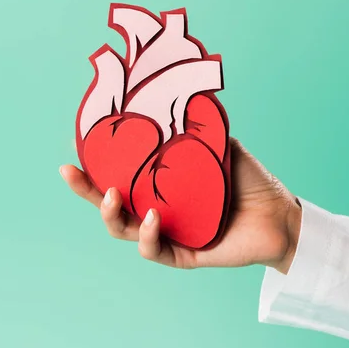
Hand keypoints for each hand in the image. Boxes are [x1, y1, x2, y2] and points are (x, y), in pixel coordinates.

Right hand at [60, 138, 301, 273]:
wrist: (280, 215)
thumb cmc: (249, 182)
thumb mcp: (219, 145)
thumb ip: (197, 126)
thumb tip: (176, 93)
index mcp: (160, 187)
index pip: (120, 177)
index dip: (94, 168)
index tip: (74, 153)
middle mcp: (157, 210)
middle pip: (110, 205)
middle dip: (85, 191)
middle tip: (69, 173)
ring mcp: (168, 233)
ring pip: (124, 229)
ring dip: (110, 214)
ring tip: (109, 194)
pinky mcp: (183, 254)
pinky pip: (155, 250)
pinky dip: (148, 235)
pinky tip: (151, 216)